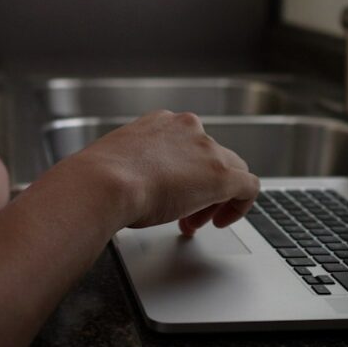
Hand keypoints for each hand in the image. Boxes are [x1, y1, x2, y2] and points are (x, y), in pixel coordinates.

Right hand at [49, 110, 259, 233]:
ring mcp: (206, 149)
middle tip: (184, 215)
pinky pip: (248, 187)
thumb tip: (129, 184)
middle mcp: (187, 128)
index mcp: (160, 122)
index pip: (186, 145)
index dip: (183, 174)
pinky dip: (241, 205)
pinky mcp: (222, 174)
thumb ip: (132, 167)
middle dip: (200, 189)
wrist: (104, 183)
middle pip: (211, 158)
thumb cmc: (99, 178)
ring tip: (193, 224)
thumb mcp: (116, 163)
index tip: (173, 194)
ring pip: (229, 171)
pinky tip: (222, 221)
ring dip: (213, 200)